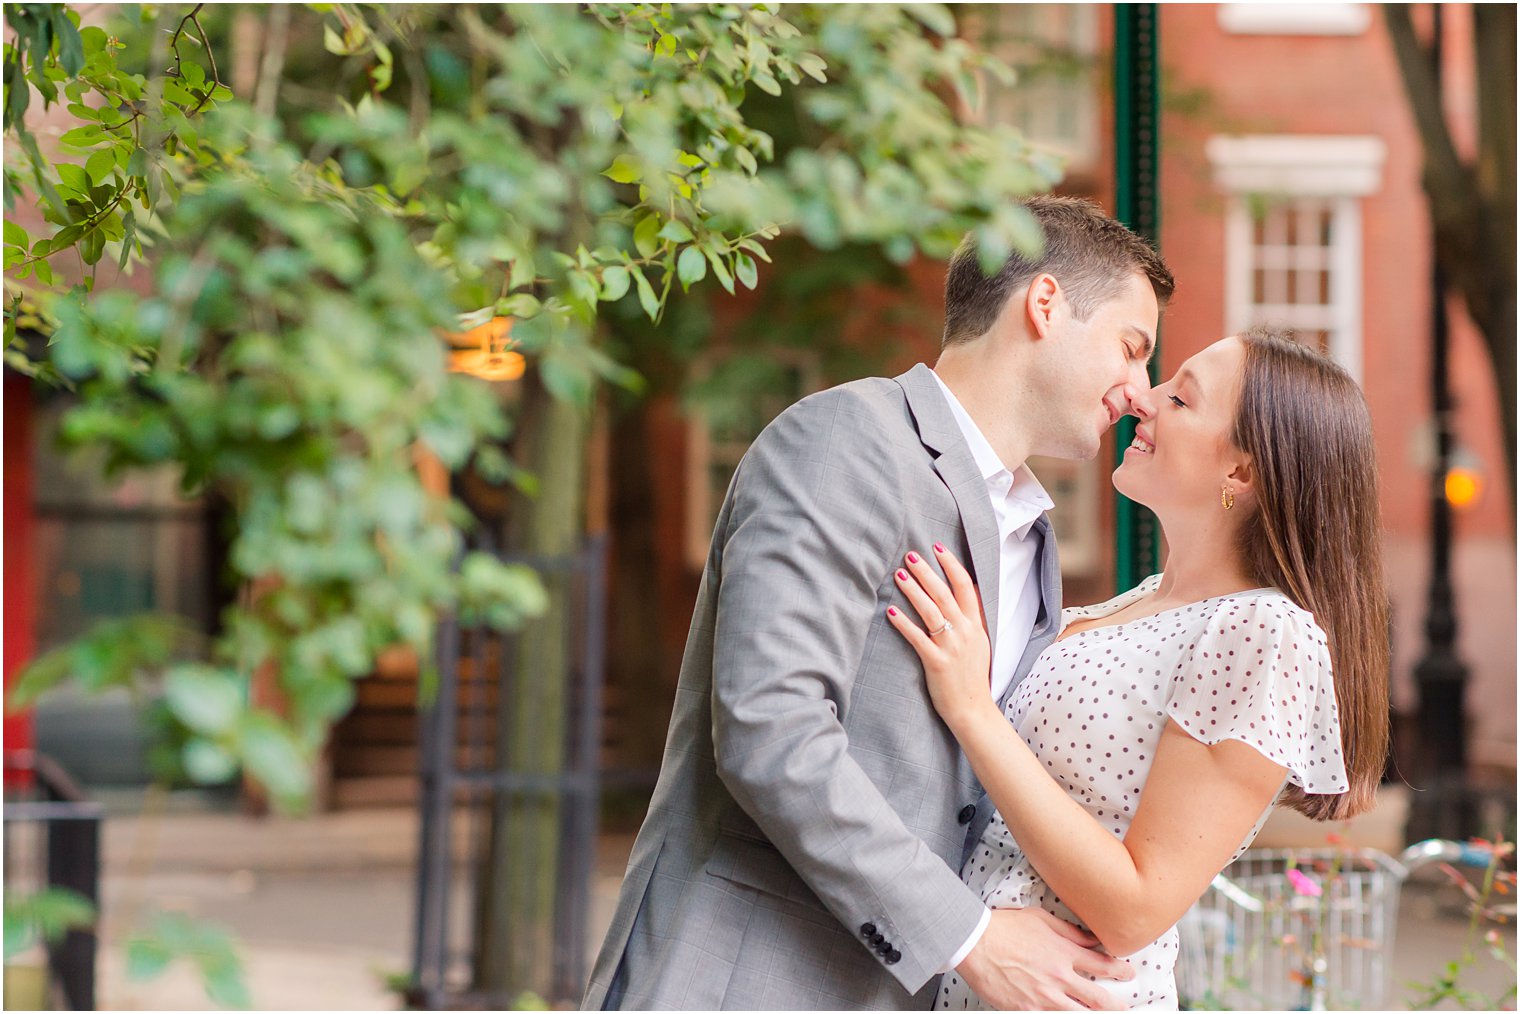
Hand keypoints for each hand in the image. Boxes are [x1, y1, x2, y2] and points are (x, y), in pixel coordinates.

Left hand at [886, 544, 994, 729]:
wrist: (973, 709)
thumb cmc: (972, 674)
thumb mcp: (980, 641)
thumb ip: (973, 617)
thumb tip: (968, 591)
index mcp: (976, 624)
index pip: (965, 586)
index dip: (951, 564)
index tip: (937, 547)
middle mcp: (965, 632)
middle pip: (944, 593)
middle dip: (926, 572)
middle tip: (910, 555)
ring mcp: (951, 647)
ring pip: (930, 611)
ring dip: (913, 590)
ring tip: (898, 574)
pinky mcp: (936, 662)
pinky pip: (917, 638)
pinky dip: (903, 623)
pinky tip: (890, 611)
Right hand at [956, 908, 1133, 1010]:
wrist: (975, 943)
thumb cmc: (1003, 928)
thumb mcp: (1040, 919)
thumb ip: (1069, 931)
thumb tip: (1090, 939)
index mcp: (1063, 953)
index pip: (1102, 965)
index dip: (1119, 971)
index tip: (1127, 973)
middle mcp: (1058, 977)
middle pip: (1098, 998)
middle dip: (1116, 1005)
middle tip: (1123, 1007)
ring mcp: (1044, 997)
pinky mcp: (1027, 1009)